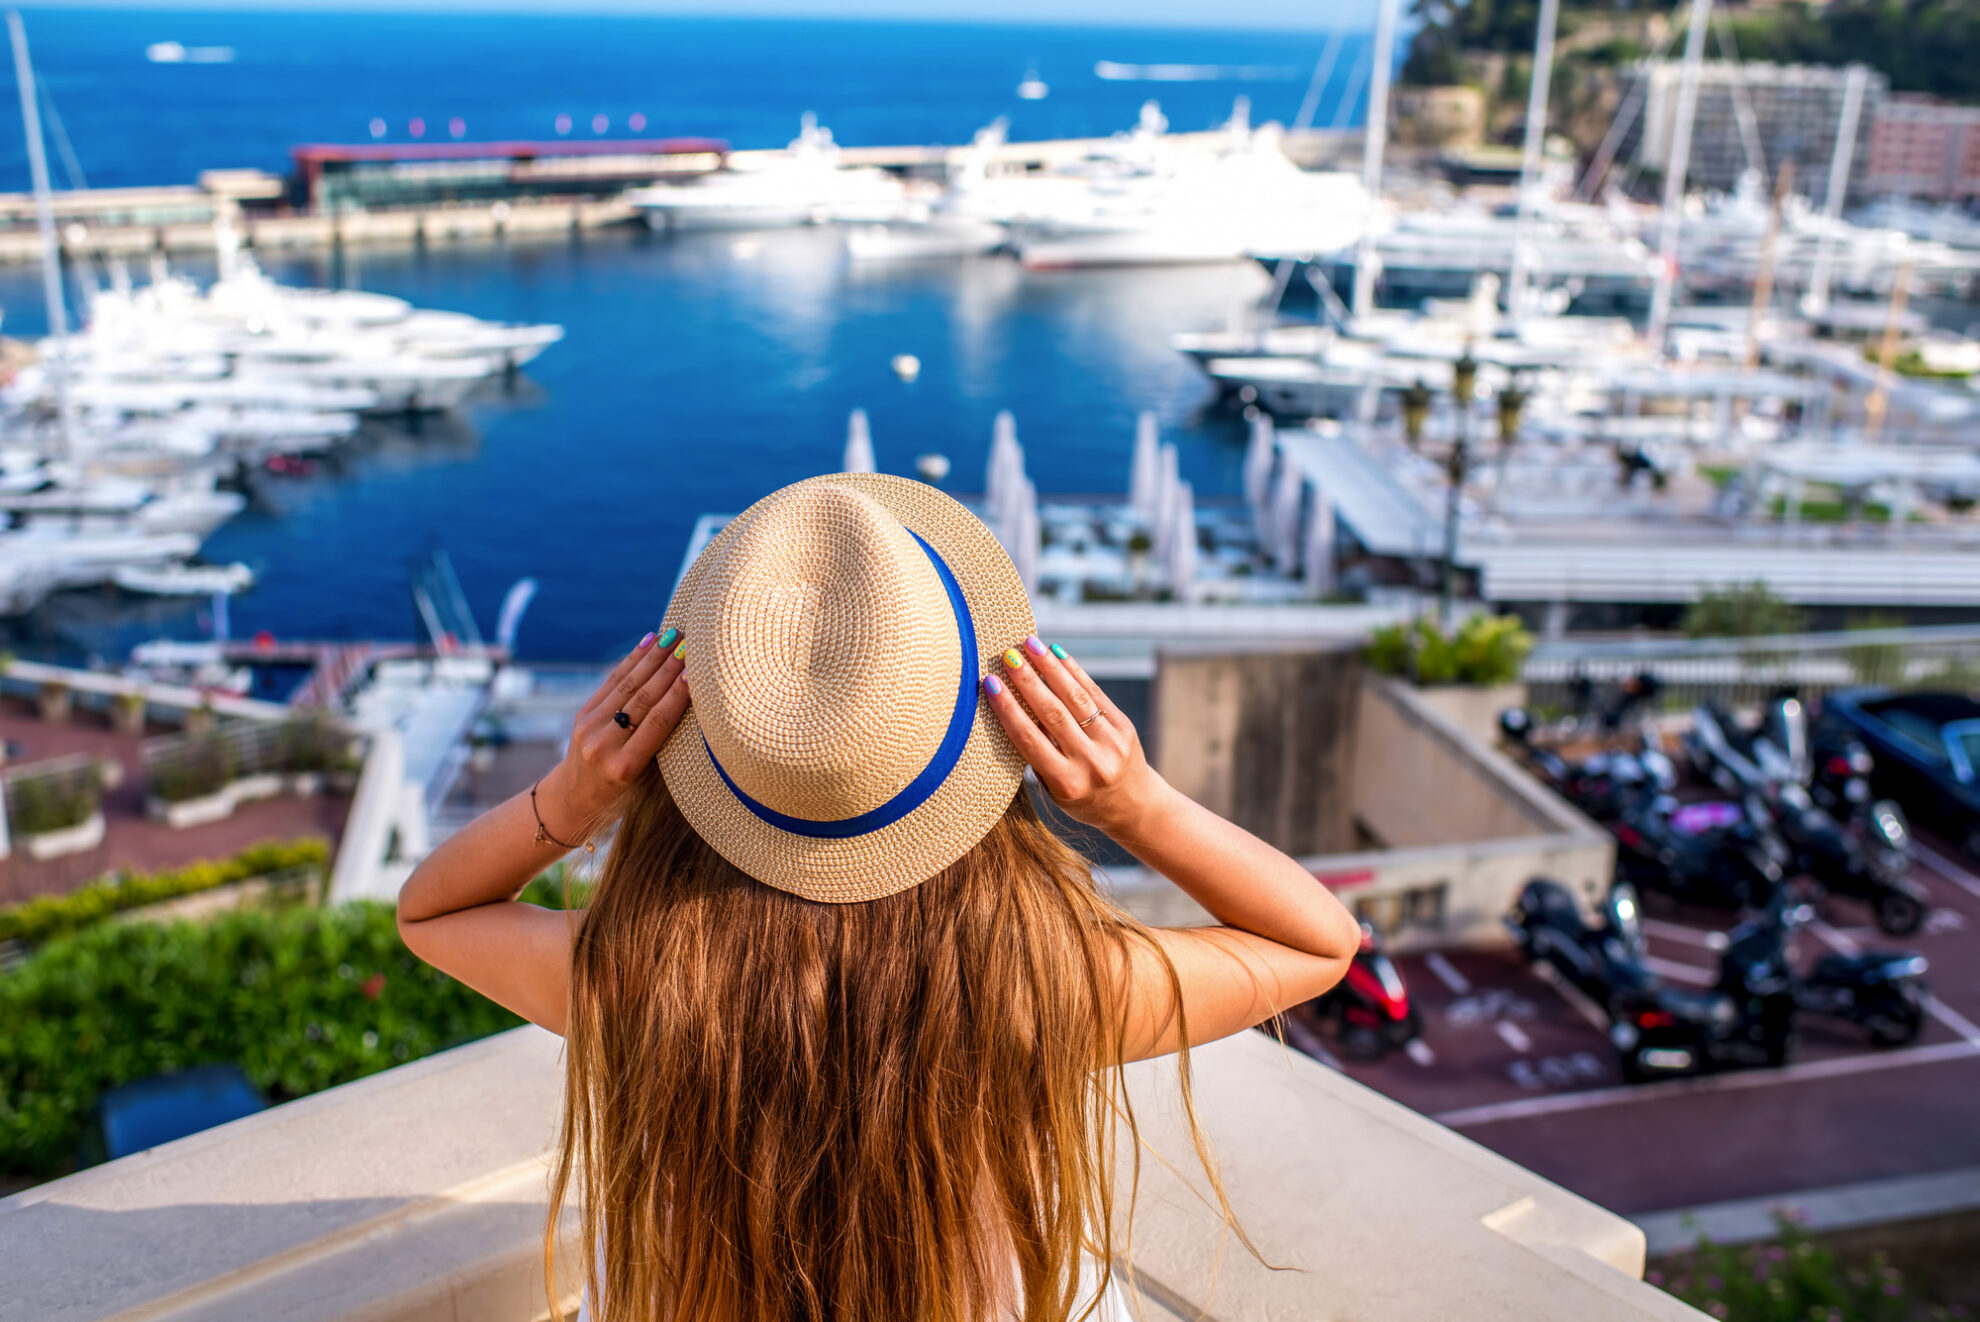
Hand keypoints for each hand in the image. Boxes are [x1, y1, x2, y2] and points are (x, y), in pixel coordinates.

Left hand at [538, 627, 690, 838]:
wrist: (573, 801)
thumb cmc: (622, 797)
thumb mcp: (645, 782)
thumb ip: (661, 746)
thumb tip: (689, 699)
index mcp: (625, 768)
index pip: (658, 722)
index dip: (678, 695)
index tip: (696, 673)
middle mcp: (604, 745)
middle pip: (643, 699)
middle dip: (668, 668)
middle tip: (689, 644)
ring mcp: (590, 728)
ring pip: (627, 686)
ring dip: (652, 657)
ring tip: (672, 635)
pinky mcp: (583, 715)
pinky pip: (612, 683)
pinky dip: (632, 661)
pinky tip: (647, 643)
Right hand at [981, 635, 1170, 839]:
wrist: (1132, 804)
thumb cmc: (1082, 797)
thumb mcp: (1055, 789)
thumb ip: (1038, 755)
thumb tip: (1013, 706)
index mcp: (1066, 782)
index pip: (1030, 738)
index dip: (1008, 709)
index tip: (990, 683)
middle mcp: (1090, 762)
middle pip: (1052, 714)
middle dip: (1027, 681)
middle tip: (1008, 656)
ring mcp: (1111, 743)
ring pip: (1076, 698)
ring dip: (1050, 668)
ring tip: (1031, 644)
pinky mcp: (1123, 728)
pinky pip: (1095, 694)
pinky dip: (1075, 671)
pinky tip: (1057, 653)